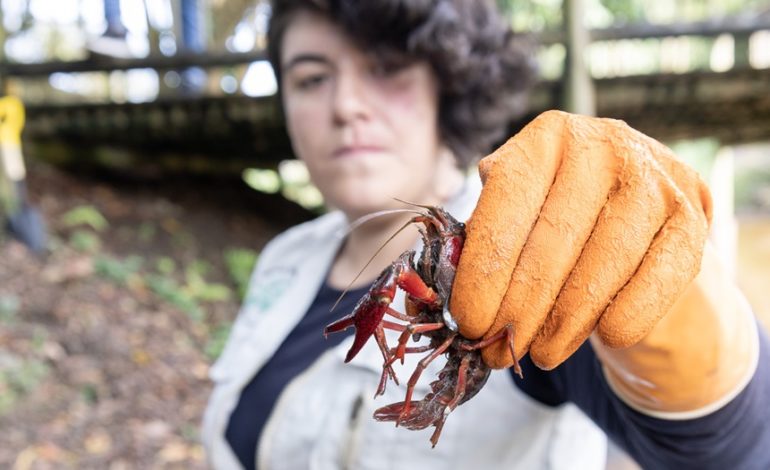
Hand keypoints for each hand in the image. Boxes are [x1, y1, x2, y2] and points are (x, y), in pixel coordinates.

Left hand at [449, 110, 711, 369]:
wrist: (634, 203)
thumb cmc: (556, 210)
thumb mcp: (513, 210)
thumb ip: (475, 244)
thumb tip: (429, 301)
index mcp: (545, 138)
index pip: (506, 208)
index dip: (483, 272)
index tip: (468, 322)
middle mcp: (601, 145)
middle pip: (553, 243)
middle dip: (520, 309)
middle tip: (499, 351)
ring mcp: (653, 177)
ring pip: (603, 265)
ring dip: (567, 322)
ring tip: (540, 355)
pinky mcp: (691, 214)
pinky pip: (659, 276)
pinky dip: (630, 313)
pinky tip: (605, 337)